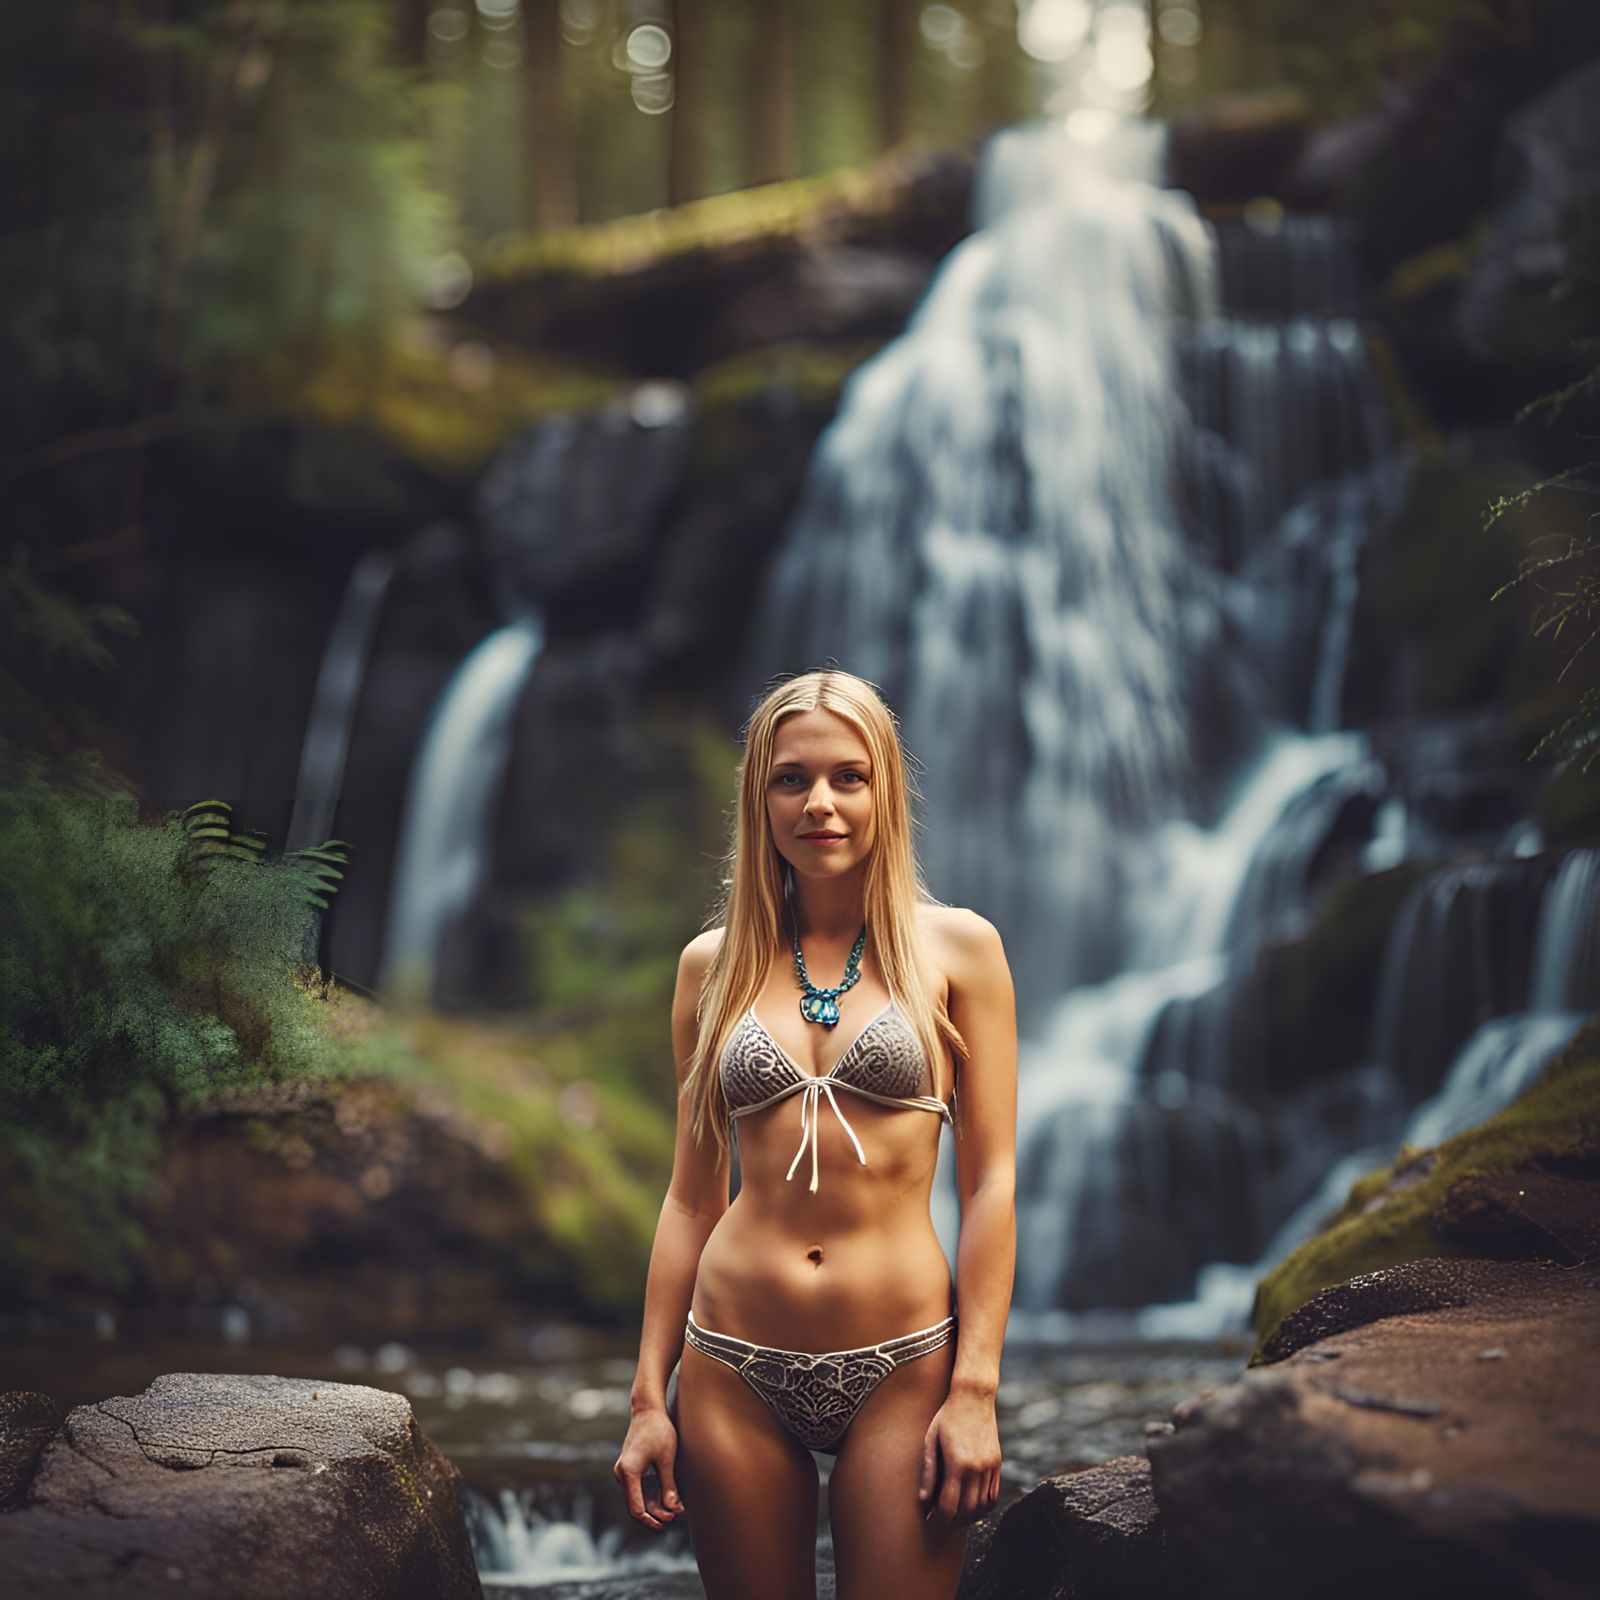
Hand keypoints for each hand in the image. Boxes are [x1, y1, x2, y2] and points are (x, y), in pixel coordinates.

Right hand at [613, 1408, 683, 1529]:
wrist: (648, 1409)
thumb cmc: (658, 1430)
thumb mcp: (667, 1459)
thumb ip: (668, 1486)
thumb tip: (673, 1509)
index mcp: (628, 1472)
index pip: (636, 1508)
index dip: (651, 1520)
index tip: (667, 1522)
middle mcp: (622, 1473)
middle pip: (636, 1505)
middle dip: (655, 1514)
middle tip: (674, 1516)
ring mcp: (624, 1470)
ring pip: (637, 1497)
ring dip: (654, 1505)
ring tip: (674, 1509)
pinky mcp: (629, 1467)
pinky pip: (638, 1488)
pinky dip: (651, 1494)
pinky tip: (666, 1497)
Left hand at [918, 1389, 1000, 1530]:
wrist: (974, 1396)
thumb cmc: (947, 1416)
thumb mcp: (931, 1440)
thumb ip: (929, 1472)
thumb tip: (924, 1501)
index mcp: (958, 1462)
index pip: (949, 1505)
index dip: (939, 1519)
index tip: (930, 1523)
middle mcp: (977, 1468)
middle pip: (967, 1511)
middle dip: (953, 1523)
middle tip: (940, 1524)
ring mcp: (990, 1466)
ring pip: (982, 1506)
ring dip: (968, 1518)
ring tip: (954, 1518)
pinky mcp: (997, 1463)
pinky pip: (993, 1495)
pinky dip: (983, 1507)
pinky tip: (971, 1507)